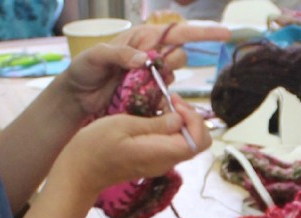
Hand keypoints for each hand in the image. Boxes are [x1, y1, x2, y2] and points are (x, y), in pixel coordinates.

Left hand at [59, 21, 230, 116]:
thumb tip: (144, 59)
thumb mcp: (96, 57)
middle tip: (146, 73)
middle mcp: (151, 55)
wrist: (76, 98)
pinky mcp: (147, 97)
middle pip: (179, 58)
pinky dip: (158, 101)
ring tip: (135, 88)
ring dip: (161, 85)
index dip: (203, 32)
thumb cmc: (83, 71)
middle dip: (170, 65)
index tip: (224, 34)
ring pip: (172, 79)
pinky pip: (163, 99)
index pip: (179, 32)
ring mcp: (150, 77)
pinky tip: (141, 101)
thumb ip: (119, 55)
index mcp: (143, 39)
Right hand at [62, 98, 211, 194]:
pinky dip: (170, 128)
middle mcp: (165, 162)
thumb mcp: (123, 125)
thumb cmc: (96, 146)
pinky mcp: (153, 161)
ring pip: (186, 142)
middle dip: (191, 119)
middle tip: (171, 103)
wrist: (81, 171)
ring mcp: (160, 163)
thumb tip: (179, 119)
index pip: (197, 140)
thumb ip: (155, 124)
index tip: (174, 103)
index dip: (194, 119)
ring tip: (160, 106)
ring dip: (180, 121)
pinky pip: (172, 144)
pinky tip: (153, 117)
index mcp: (160, 153)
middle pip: (198, 143)